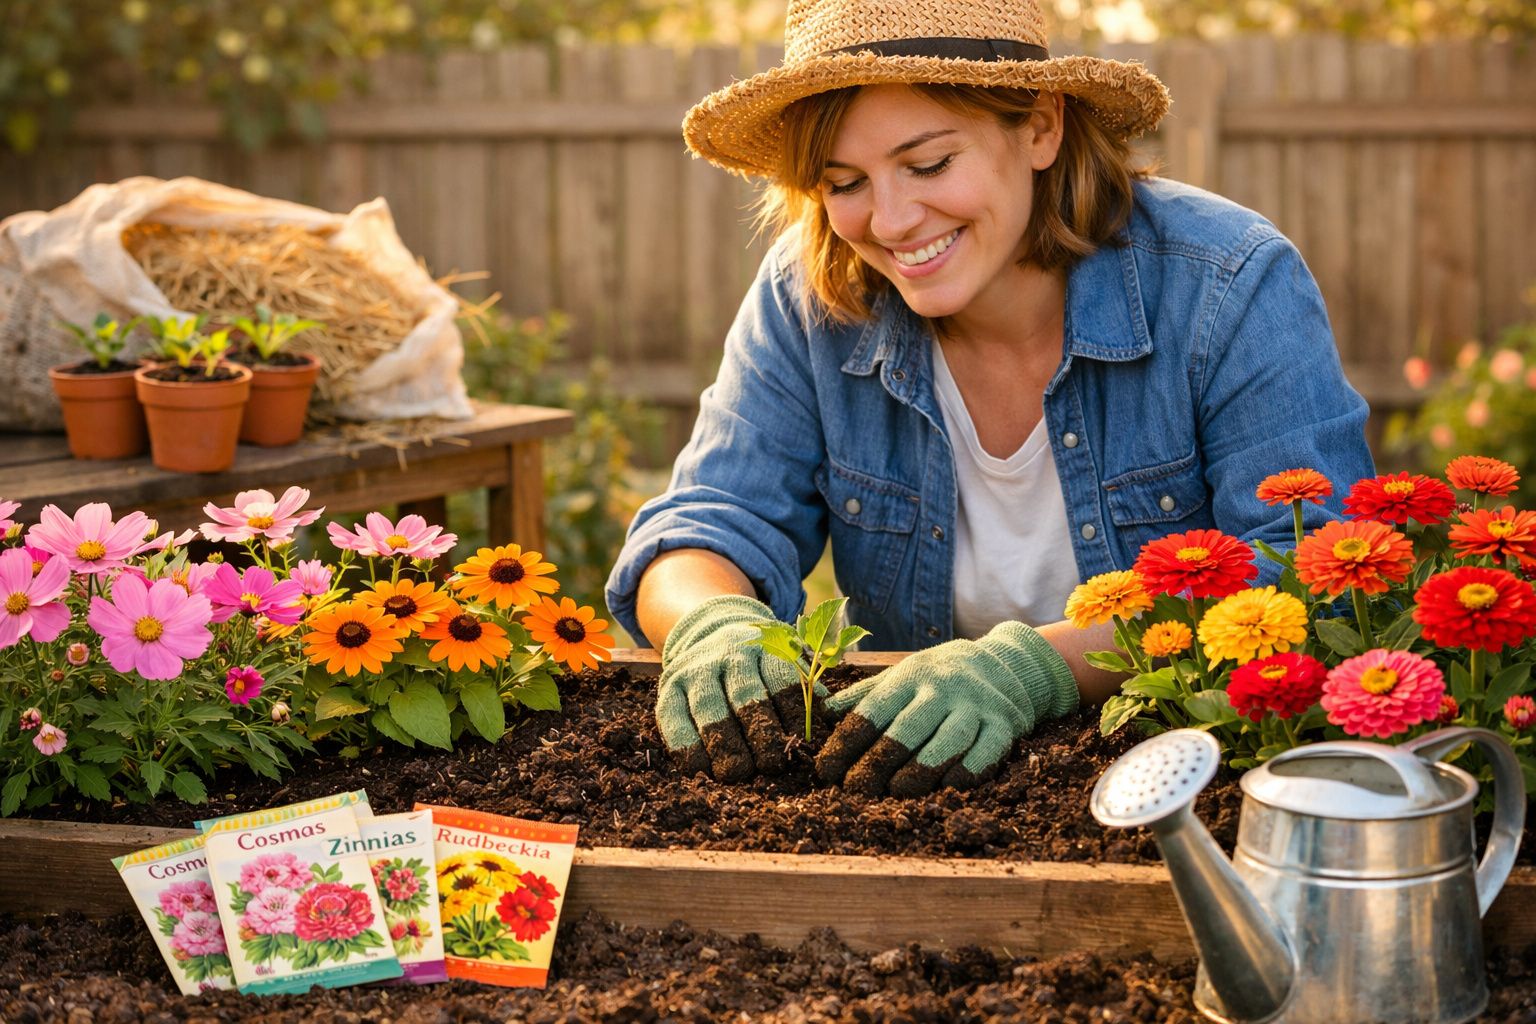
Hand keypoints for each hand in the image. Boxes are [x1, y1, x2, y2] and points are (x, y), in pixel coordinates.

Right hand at [656, 594, 826, 781]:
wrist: (709, 629)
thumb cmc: (760, 661)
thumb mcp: (787, 658)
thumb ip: (808, 685)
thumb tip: (830, 718)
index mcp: (767, 645)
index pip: (784, 681)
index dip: (794, 716)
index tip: (802, 746)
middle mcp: (729, 651)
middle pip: (747, 696)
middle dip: (761, 735)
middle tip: (772, 766)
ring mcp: (696, 668)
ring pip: (710, 709)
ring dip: (725, 744)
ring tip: (737, 773)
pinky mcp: (667, 686)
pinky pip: (673, 719)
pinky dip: (686, 746)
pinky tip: (701, 769)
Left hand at [815, 622, 1078, 796]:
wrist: (1000, 664)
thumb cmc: (934, 680)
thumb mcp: (897, 678)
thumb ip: (862, 697)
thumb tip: (821, 713)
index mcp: (910, 676)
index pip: (873, 710)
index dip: (846, 742)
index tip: (826, 770)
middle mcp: (943, 688)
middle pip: (907, 729)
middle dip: (878, 763)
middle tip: (855, 791)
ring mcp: (975, 706)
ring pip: (947, 742)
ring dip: (920, 771)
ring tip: (897, 793)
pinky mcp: (1003, 725)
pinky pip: (986, 753)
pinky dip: (966, 772)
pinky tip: (947, 787)